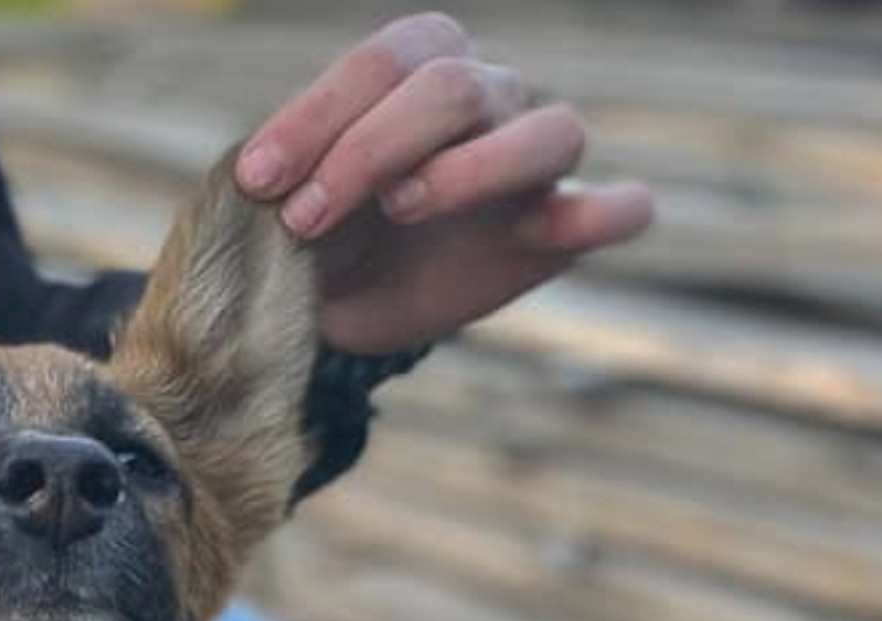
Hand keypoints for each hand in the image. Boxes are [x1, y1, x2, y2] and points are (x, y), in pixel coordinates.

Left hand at [233, 13, 653, 353]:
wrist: (350, 298)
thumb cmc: (321, 228)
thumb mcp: (286, 198)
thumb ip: (284, 176)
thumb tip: (261, 180)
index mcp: (422, 64)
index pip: (386, 61)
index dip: (318, 116)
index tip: (258, 180)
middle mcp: (490, 95)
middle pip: (454, 88)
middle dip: (367, 151)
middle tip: (304, 219)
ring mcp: (535, 159)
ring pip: (551, 132)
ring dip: (469, 171)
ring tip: (401, 208)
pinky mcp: (565, 229)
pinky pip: (623, 208)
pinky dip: (602, 214)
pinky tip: (544, 234)